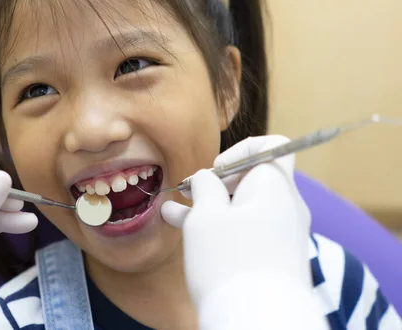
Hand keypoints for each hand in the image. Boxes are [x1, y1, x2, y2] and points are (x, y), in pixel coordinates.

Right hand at [161, 136, 326, 328]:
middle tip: (189, 194)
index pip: (271, 146)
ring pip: (243, 209)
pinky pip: (246, 232)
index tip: (215, 171)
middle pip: (252, 179)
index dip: (239, 150)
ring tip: (172, 212)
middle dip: (215, 183)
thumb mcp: (205, 215)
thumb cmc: (229, 261)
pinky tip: (185, 232)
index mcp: (275, 186)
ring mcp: (282, 234)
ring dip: (210, 208)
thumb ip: (204, 187)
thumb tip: (207, 178)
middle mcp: (285, 206)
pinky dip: (221, 229)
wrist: (259, 321)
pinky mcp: (274, 258)